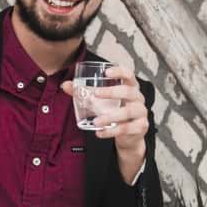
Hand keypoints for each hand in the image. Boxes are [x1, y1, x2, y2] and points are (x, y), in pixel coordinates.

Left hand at [61, 63, 152, 179]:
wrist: (129, 135)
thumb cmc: (115, 112)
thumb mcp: (102, 101)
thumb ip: (84, 92)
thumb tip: (66, 85)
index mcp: (130, 87)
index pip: (129, 75)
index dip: (119, 71)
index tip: (106, 72)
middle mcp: (138, 98)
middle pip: (128, 91)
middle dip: (112, 92)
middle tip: (95, 94)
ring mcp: (141, 113)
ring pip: (128, 112)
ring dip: (110, 116)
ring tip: (96, 121)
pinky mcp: (140, 127)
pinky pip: (126, 129)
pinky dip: (111, 131)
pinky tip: (100, 132)